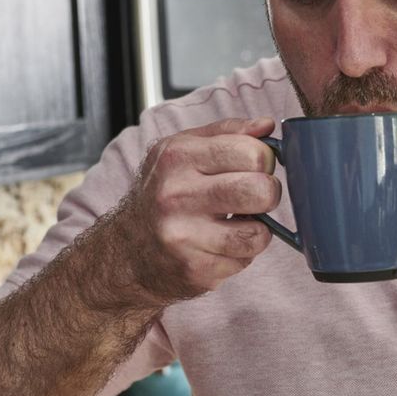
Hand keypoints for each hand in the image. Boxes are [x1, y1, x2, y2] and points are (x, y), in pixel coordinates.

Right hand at [120, 117, 280, 301]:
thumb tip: (267, 125)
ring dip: (257, 228)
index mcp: (177, 157)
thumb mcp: (184, 149)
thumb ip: (228, 132)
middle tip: (255, 195)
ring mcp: (183, 236)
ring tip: (237, 221)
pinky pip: (244, 259)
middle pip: (260, 191)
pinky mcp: (194, 269)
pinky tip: (221, 243)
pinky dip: (241, 253)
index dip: (265, 159)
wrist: (127, 250)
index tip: (256, 166)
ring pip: (258, 233)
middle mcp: (176, 195)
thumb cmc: (163, 192)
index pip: (251, 153)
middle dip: (269, 193)